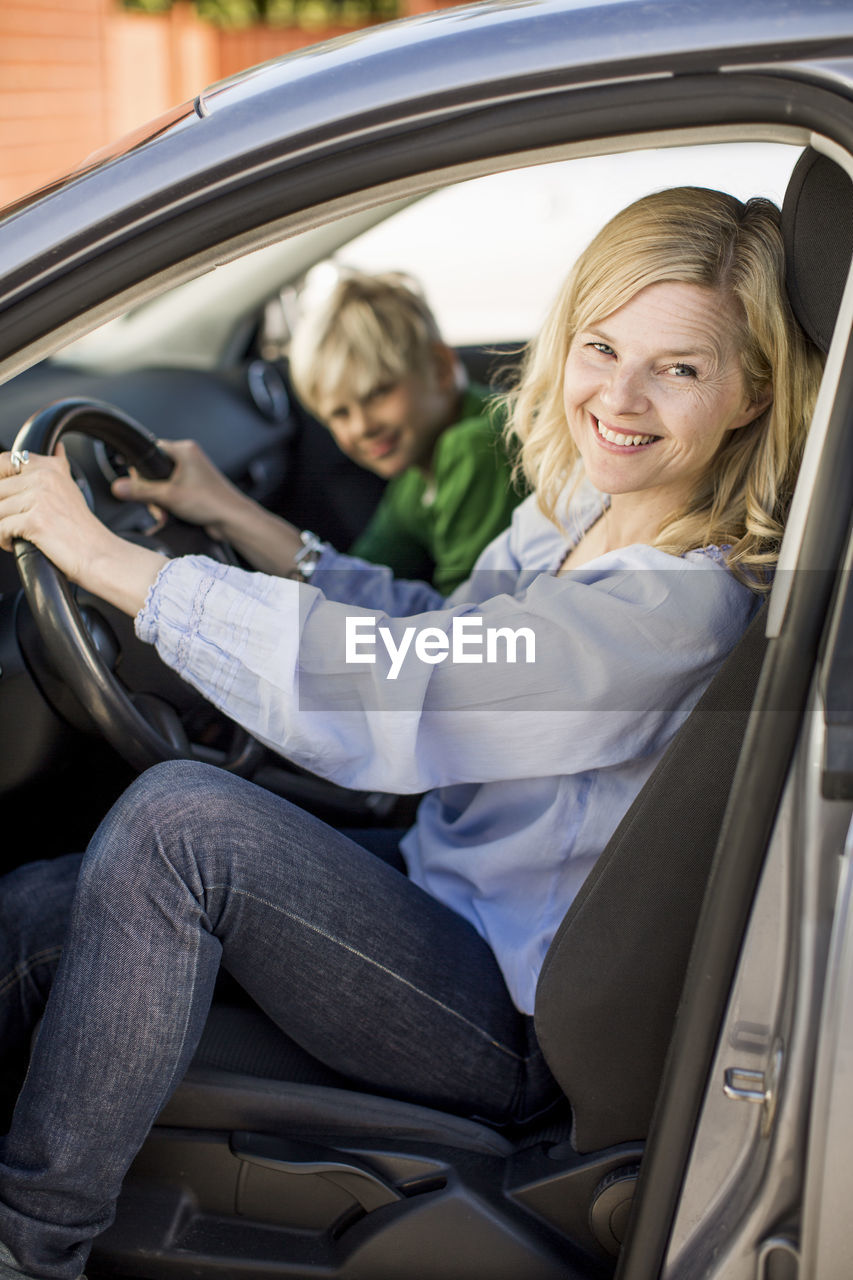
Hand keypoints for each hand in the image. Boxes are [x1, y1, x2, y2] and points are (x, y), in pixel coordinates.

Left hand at [0, 446, 165, 615]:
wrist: (99, 555)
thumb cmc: (83, 529)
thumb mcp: (71, 488)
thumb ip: (58, 466)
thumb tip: (57, 447)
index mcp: (50, 467)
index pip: (4, 462)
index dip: (0, 481)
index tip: (5, 498)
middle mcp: (44, 478)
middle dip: (2, 511)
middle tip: (16, 523)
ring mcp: (39, 498)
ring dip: (2, 526)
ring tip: (17, 535)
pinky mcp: (34, 521)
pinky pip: (0, 528)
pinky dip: (3, 539)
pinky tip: (15, 543)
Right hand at [115, 436, 304, 574]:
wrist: (233, 521)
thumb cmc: (212, 503)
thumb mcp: (169, 496)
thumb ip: (141, 491)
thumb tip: (119, 486)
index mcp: (184, 450)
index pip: (150, 449)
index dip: (139, 466)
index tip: (132, 480)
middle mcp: (188, 458)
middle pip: (154, 469)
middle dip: (150, 491)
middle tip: (154, 504)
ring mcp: (191, 474)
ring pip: (162, 484)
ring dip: (158, 501)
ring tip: (163, 513)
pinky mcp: (193, 488)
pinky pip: (171, 493)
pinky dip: (167, 504)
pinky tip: (168, 516)